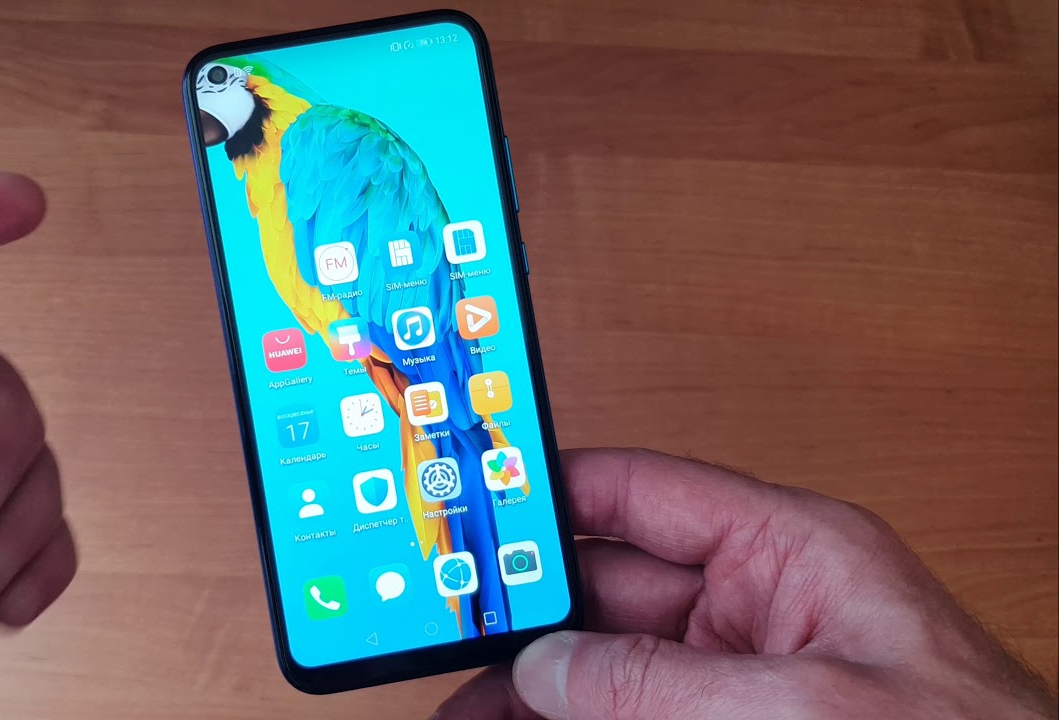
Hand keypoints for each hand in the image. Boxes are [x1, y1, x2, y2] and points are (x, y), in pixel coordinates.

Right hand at [434, 448, 1054, 718]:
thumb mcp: (799, 707)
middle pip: (603, 589)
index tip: (475, 516)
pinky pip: (625, 712)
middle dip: (522, 615)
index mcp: (786, 548)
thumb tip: (552, 667)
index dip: (548, 495)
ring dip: (532, 686)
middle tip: (448, 638)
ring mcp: (738, 674)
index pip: (638, 493)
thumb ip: (661, 680)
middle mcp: (754, 603)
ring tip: (462, 712)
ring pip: (602, 665)